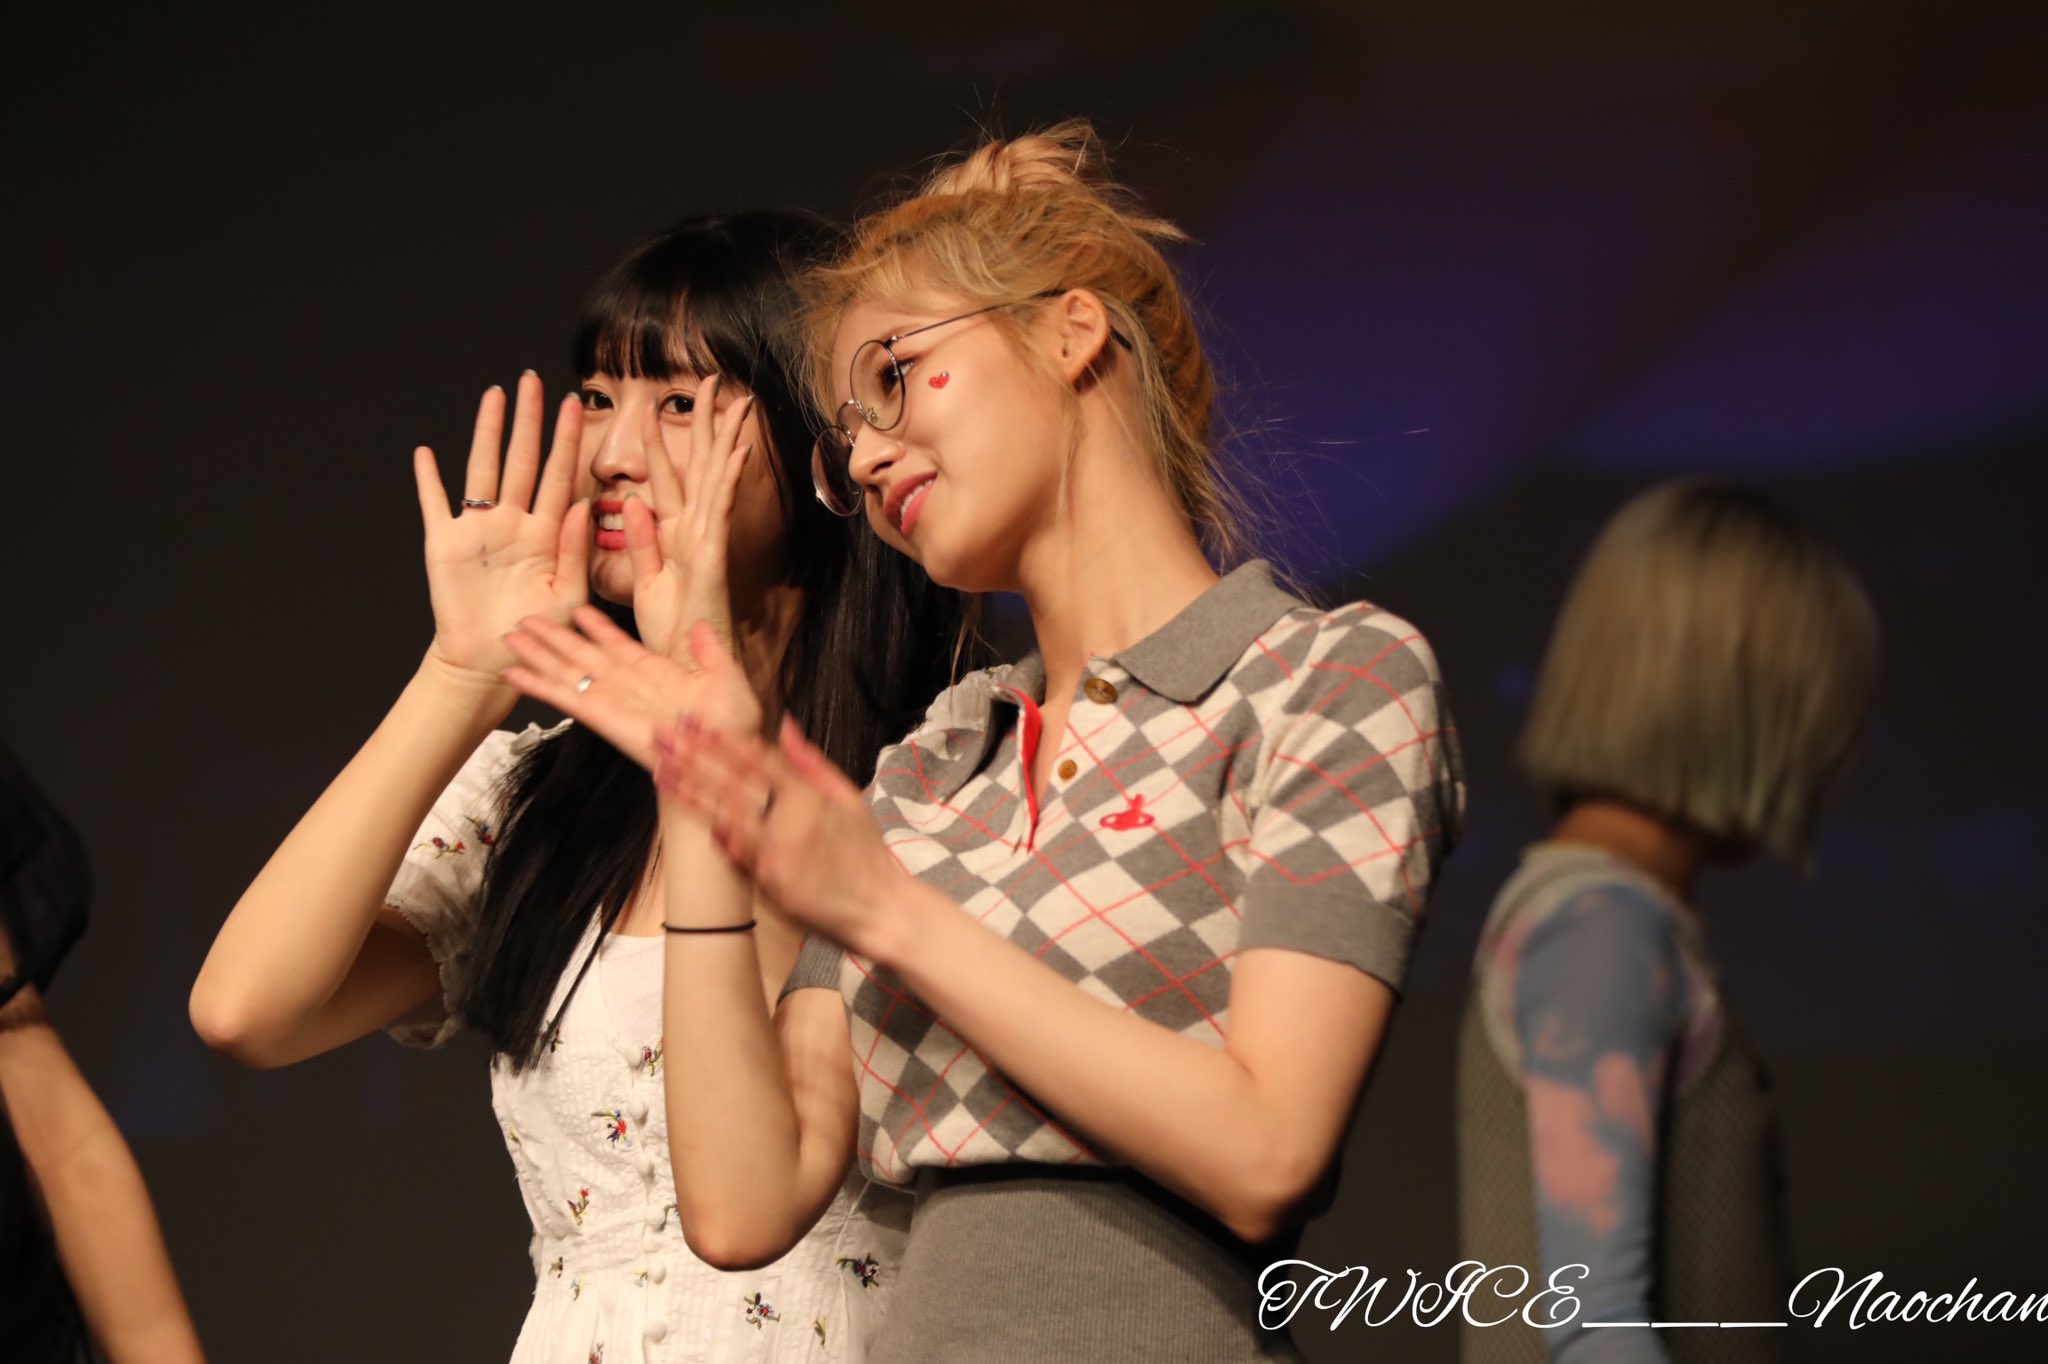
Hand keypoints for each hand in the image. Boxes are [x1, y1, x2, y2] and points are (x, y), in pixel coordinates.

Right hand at [415, 373, 589, 679]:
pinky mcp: (445, 543)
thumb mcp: (570, 596)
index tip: (575, 404)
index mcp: (547, 533)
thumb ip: (575, 551)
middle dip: (529, 420)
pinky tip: (425, 452)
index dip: (566, 440)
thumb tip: (579, 505)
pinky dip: (428, 479)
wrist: (491, 664)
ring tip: (495, 396)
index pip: (559, 475)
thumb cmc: (537, 635)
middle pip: (523, 460)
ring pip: (484, 469)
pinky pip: (434, 504)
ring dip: (487, 432)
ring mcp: (479, 529)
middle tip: (534, 380)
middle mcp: (514, 522)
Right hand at [504, 612, 761, 773]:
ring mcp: (611, 700)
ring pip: (567, 671)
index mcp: (657, 674)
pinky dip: (537, 685)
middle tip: (526, 619)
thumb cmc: (730, 729)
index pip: (619, 644)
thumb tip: (699, 627)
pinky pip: (564, 697)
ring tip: (510, 637)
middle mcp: (628, 686)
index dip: (597, 626)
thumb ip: (709, 651)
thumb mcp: (726, 677)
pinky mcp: (600, 716)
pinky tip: (514, 673)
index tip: (577, 609)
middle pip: (582, 654)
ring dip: (537, 655)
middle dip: (554, 638)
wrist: (722, 760)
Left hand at [625, 374, 754, 657]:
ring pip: (715, 480)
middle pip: (699, 468)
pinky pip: (718, 513)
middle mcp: (693, 534)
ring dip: (725, 439)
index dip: (661, 442)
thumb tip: (633, 502)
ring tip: (735, 401)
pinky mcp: (711, 559)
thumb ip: (641, 542)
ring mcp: (706, 544)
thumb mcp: (644, 582)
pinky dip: (727, 482)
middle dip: (706, 425)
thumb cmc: (668, 637)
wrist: (684, 674)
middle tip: (712, 383)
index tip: (655, 406)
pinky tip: (737, 451)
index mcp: (673, 537)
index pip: (667, 479)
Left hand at [655, 716, 903, 954]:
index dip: (722, 740)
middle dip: (693, 757)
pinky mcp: (768, 883)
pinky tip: (685, 811)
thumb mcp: (848, 797)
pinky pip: (733, 852)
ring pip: (723, 815)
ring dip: (689, 791)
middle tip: (662, 736)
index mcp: (810, 797)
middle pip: (731, 783)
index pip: (756, 760)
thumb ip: (811, 761)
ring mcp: (775, 854)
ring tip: (662, 769)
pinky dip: (711, 829)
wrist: (879, 909)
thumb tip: (785, 725)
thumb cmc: (866, 852)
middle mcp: (788, 823)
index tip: (695, 722)